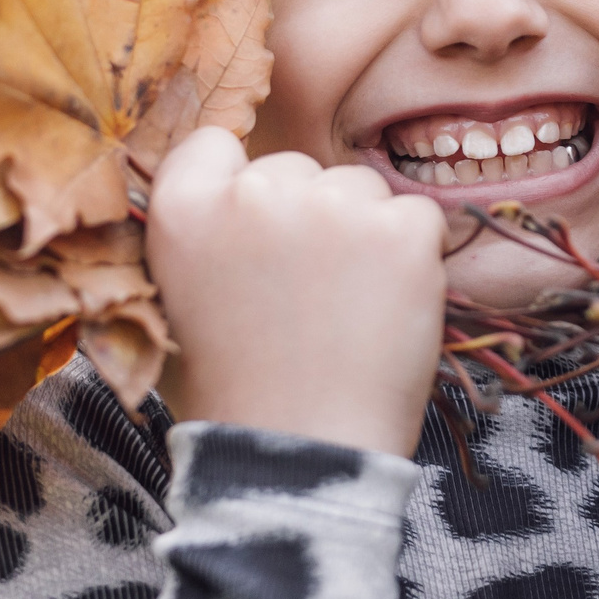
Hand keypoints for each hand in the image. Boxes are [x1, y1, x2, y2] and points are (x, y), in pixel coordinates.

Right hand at [145, 127, 445, 456]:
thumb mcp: (181, 301)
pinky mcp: (400, 228)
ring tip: (343, 311)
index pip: (213, 144)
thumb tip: (236, 189)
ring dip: (362, 233)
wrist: (306, 454)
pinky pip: (417, 217)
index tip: (254, 231)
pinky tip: (384, 310)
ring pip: (359, 188)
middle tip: (304, 297)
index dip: (238, 185)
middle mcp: (252, 194)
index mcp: (183, 211)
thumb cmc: (241, 391)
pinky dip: (413, 257)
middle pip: (294, 169)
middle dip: (306, 217)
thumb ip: (203, 232)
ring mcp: (330, 206)